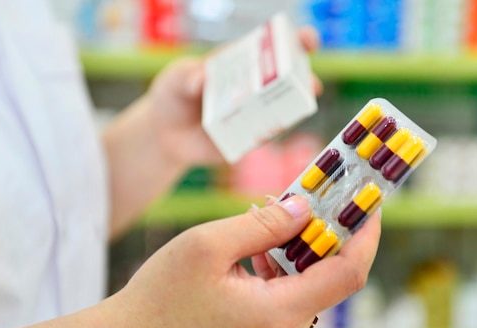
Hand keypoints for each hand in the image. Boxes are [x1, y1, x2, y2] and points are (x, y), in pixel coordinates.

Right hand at [108, 195, 379, 327]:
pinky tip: (254, 262)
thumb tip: (305, 210)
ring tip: (263, 234)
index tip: (369, 206)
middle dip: (320, 241)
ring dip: (296, 260)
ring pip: (307, 295)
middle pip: (327, 283)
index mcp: (276, 317)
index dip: (364, 236)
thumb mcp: (207, 244)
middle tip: (302, 206)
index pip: (347, 273)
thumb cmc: (158, 297)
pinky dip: (282, 281)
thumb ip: (263, 224)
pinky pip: (288, 310)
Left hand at [146, 27, 322, 167]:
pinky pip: (264, 135)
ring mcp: (253, 114)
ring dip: (293, 108)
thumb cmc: (172, 95)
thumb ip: (186, 75)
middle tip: (311, 84)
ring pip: (281, 109)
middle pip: (286, 79)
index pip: (270, 48)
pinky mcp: (247, 139)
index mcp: (240, 62)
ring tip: (299, 107)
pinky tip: (272, 129)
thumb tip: (200, 79)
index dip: (293, 41)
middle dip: (304, 79)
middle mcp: (253, 87)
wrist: (164, 134)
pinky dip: (271, 132)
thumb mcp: (175, 78)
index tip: (308, 39)